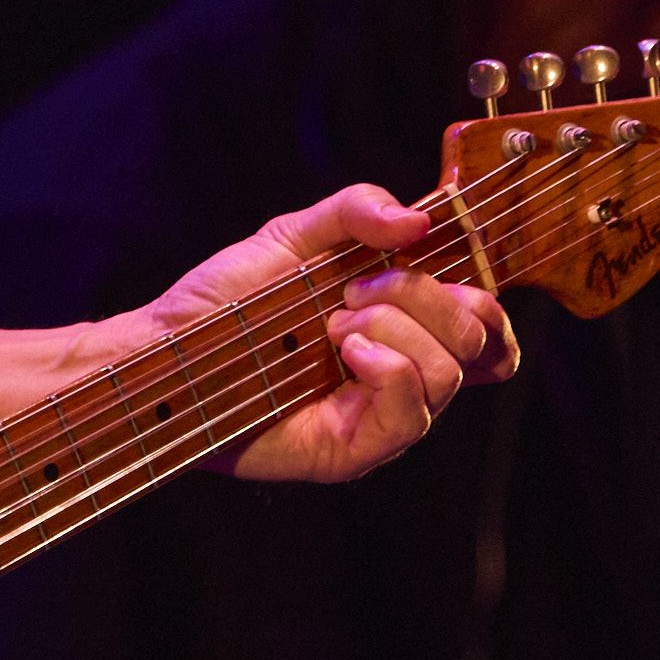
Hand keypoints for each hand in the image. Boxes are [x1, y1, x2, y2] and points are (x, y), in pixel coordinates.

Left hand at [133, 183, 519, 482]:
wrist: (171, 352)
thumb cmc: (229, 300)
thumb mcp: (295, 235)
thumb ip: (357, 211)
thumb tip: (420, 219)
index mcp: (402, 324)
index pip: (488, 326)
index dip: (485, 294)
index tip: (434, 260)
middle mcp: (402, 371)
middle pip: (477, 336)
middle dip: (420, 294)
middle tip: (353, 289)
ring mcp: (382, 413)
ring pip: (448, 371)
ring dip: (393, 327)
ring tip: (332, 324)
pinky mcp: (358, 448)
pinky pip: (412, 411)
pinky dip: (387, 366)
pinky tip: (343, 350)